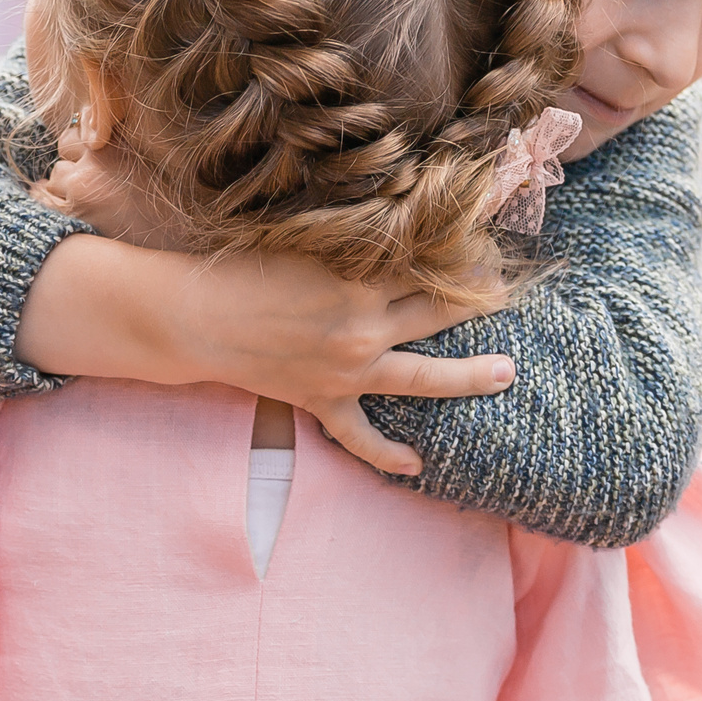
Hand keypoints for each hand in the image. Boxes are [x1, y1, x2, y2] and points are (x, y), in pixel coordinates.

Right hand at [174, 255, 512, 476]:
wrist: (193, 317)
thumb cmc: (242, 268)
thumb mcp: (306, 243)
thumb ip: (357, 245)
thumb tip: (402, 234)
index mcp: (360, 281)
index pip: (428, 266)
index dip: (460, 255)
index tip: (487, 247)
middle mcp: (363, 328)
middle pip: (437, 314)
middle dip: (476, 302)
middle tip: (508, 292)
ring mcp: (346, 371)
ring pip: (422, 377)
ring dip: (467, 376)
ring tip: (506, 373)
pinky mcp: (323, 401)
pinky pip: (362, 436)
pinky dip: (389, 455)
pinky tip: (418, 466)